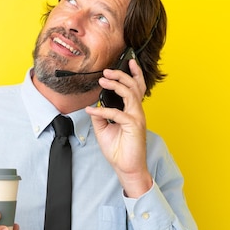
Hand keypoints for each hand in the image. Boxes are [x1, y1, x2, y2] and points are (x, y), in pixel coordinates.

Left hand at [85, 58, 152, 197]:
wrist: (126, 167)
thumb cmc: (119, 149)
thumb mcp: (103, 129)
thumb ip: (100, 115)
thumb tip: (94, 104)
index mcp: (132, 111)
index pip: (136, 88)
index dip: (134, 74)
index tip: (128, 62)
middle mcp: (137, 112)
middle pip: (134, 86)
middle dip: (122, 75)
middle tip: (107, 70)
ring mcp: (137, 118)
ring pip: (130, 94)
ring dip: (116, 85)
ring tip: (103, 80)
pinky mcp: (134, 126)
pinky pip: (118, 113)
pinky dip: (103, 110)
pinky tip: (92, 110)